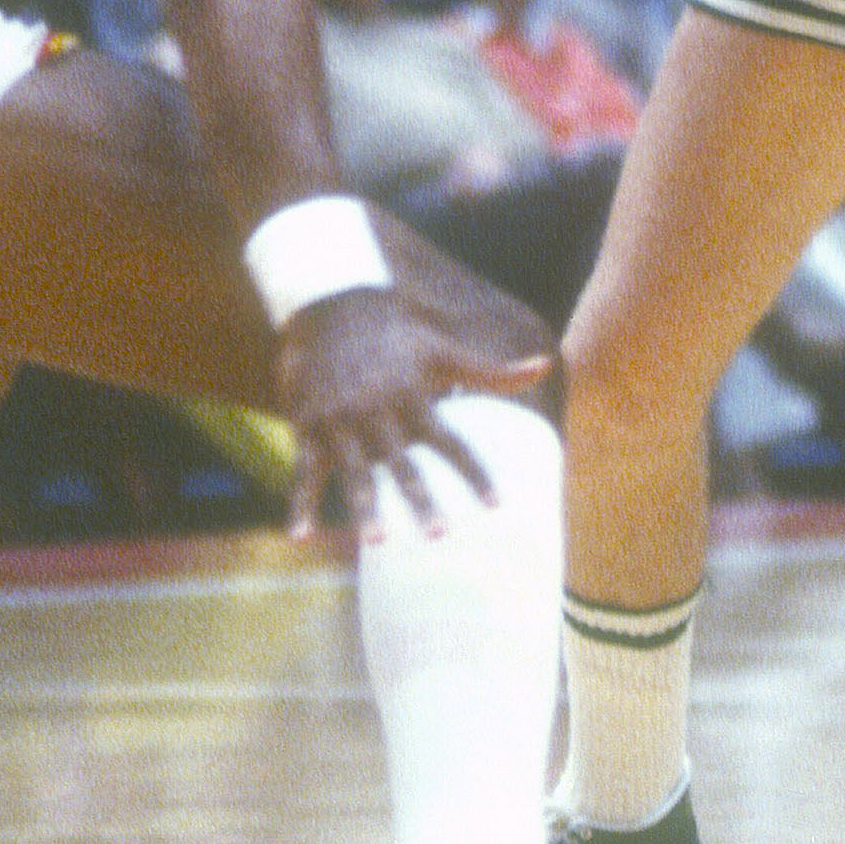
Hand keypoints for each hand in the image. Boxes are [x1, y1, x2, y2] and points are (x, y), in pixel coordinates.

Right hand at [272, 276, 556, 543]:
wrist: (333, 301)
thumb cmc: (397, 332)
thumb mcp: (443, 349)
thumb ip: (491, 371)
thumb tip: (545, 365)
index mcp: (414, 395)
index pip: (451, 443)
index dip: (474, 474)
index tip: (496, 506)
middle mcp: (379, 409)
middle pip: (403, 463)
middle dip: (420, 499)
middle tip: (438, 535)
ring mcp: (341, 418)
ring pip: (356, 470)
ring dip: (365, 507)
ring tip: (378, 542)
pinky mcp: (308, 423)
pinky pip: (303, 469)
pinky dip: (300, 503)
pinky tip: (299, 537)